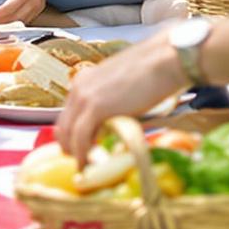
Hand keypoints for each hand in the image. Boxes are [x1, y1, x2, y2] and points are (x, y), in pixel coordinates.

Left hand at [56, 32, 187, 163]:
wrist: (165, 60)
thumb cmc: (153, 71)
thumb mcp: (123, 86)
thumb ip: (112, 102)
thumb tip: (114, 122)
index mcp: (85, 81)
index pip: (68, 114)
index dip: (72, 134)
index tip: (79, 148)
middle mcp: (79, 88)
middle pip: (64, 125)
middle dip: (70, 147)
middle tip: (81, 163)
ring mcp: (85, 97)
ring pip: (68, 134)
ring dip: (75, 154)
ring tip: (84, 168)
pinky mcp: (96, 108)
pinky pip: (81, 138)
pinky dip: (81, 155)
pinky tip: (87, 165)